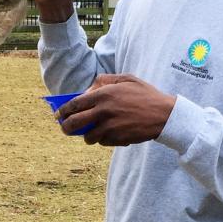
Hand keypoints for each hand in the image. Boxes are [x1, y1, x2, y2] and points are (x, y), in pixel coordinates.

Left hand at [57, 74, 175, 145]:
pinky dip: (103, 140)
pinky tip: (111, 133)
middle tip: (65, 128)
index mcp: (103, 95)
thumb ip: (103, 81)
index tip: (59, 115)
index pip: (74, 105)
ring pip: (88, 137)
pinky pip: (102, 142)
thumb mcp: (126, 79)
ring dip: (87, 136)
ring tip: (91, 133)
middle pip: (74, 124)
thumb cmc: (145, 94)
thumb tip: (87, 91)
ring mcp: (110, 127)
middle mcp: (103, 112)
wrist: (164, 115)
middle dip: (66, 128)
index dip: (63, 111)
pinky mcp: (117, 139)